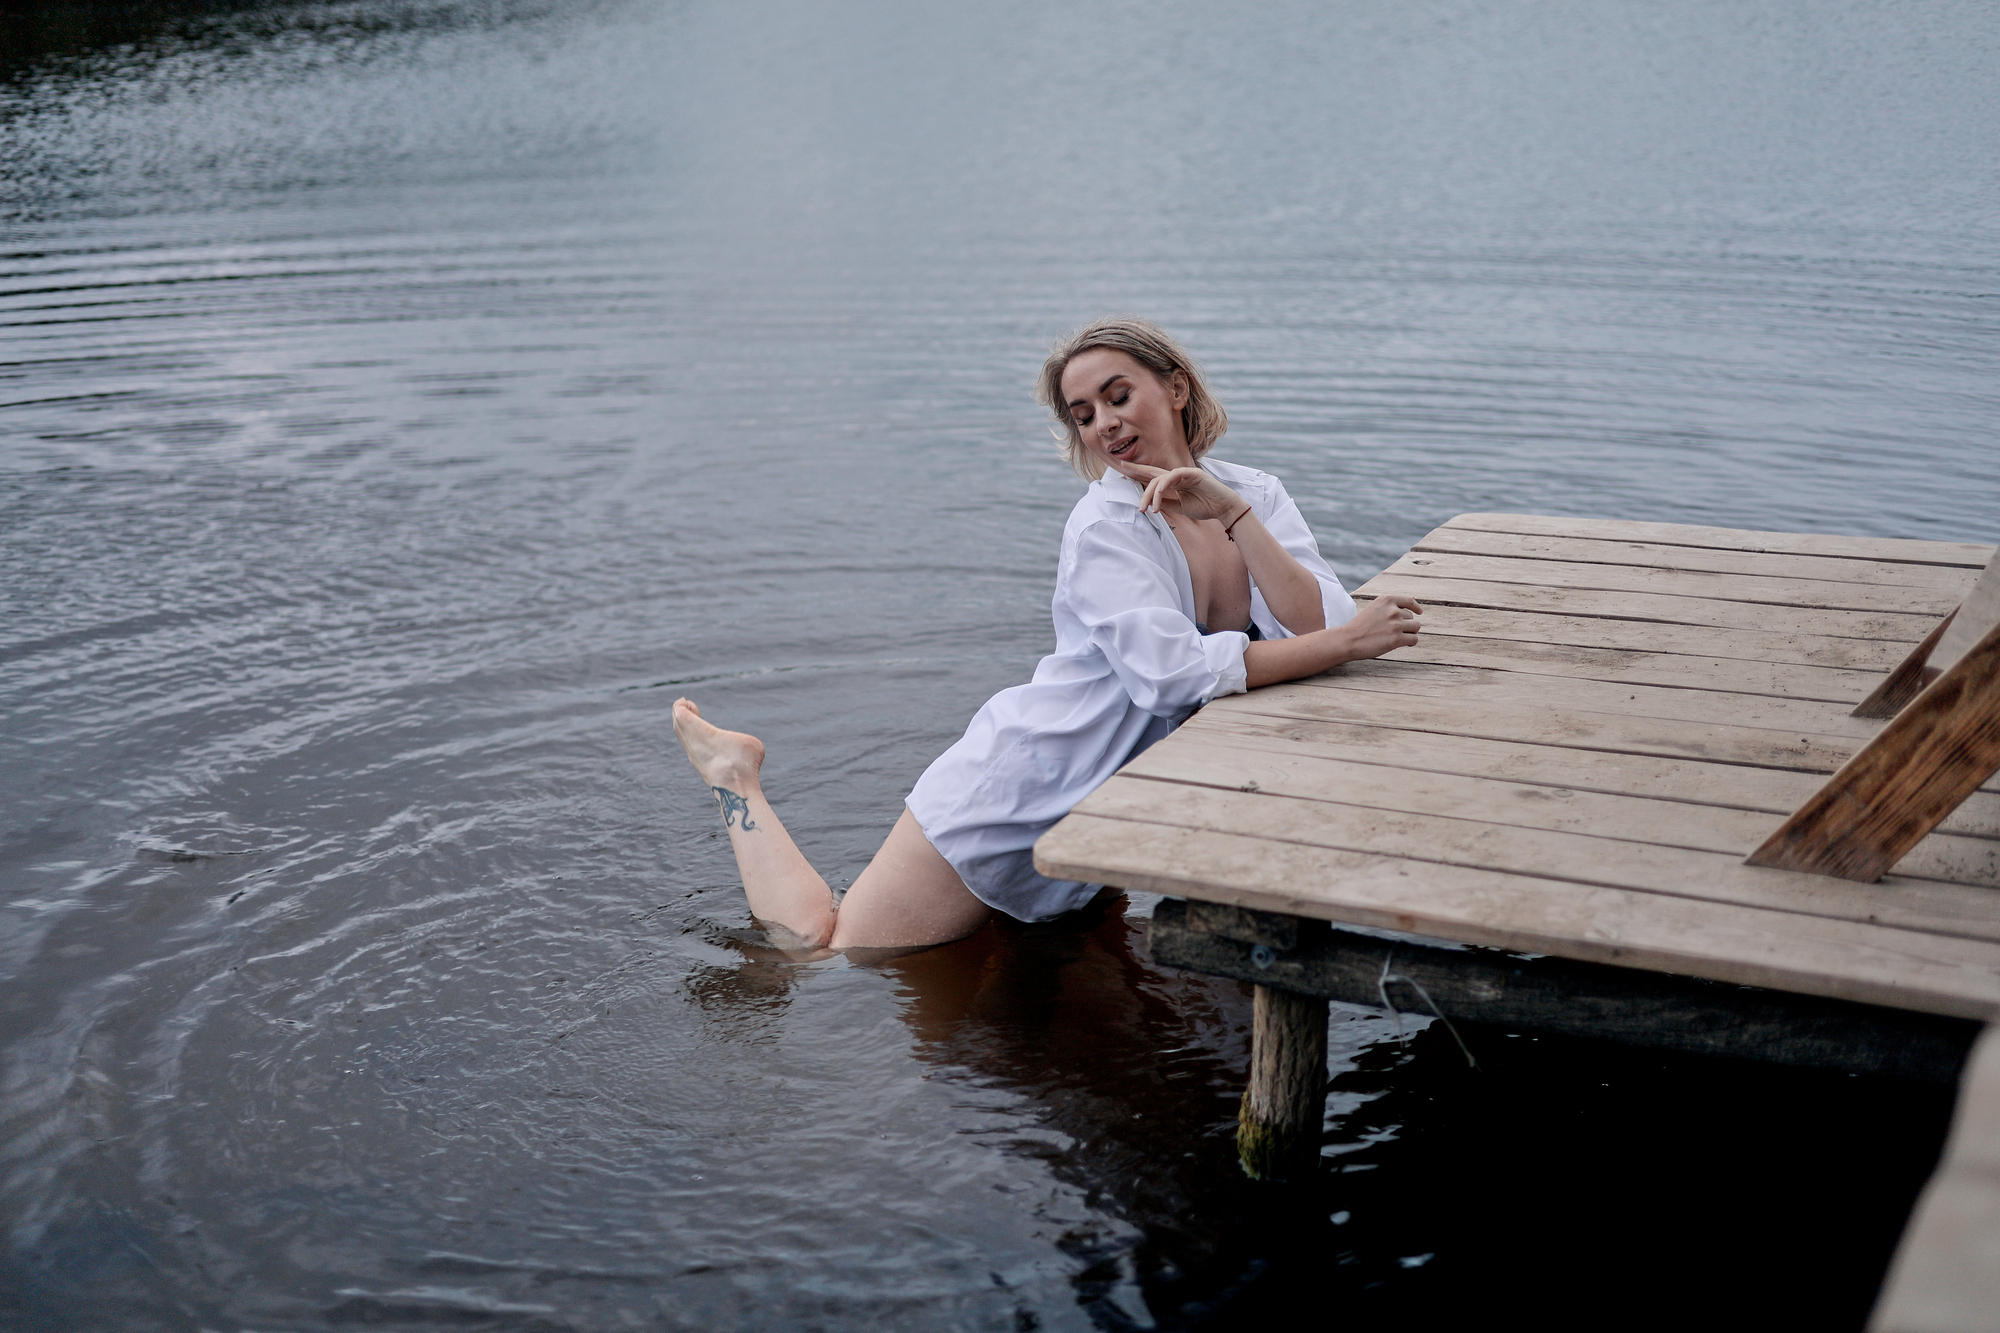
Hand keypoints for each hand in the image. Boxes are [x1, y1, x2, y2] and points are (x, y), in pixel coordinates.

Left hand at [1111, 461, 1244, 523]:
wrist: (1223, 508)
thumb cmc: (1204, 507)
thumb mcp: (1180, 507)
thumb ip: (1166, 502)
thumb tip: (1150, 502)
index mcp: (1174, 483)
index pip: (1153, 477)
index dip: (1138, 473)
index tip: (1123, 472)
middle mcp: (1177, 475)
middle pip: (1152, 472)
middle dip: (1136, 470)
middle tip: (1122, 469)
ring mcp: (1185, 473)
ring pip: (1159, 479)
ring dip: (1149, 494)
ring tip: (1145, 508)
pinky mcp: (1192, 473)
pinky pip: (1172, 477)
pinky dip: (1163, 487)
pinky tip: (1158, 496)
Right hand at [1341, 594, 1422, 659]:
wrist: (1348, 640)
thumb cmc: (1359, 626)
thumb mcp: (1374, 609)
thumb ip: (1390, 607)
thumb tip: (1413, 606)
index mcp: (1386, 600)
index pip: (1409, 601)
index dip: (1416, 607)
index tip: (1419, 612)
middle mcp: (1393, 610)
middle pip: (1412, 617)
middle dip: (1406, 624)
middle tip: (1394, 632)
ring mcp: (1395, 625)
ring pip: (1416, 627)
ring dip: (1410, 633)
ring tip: (1399, 637)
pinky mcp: (1396, 639)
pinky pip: (1414, 639)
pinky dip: (1411, 642)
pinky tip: (1404, 644)